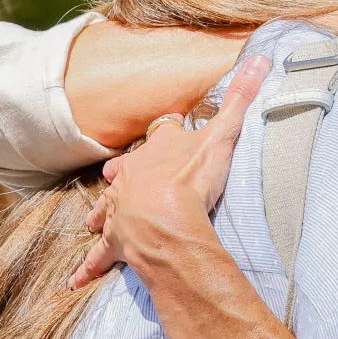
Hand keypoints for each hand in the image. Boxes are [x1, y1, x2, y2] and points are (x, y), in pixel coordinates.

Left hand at [69, 55, 270, 288]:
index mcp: (153, 152)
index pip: (159, 138)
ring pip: (105, 210)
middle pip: (123, 173)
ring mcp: (119, 211)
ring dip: (100, 214)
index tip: (170, 133)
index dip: (167, 136)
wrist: (168, 218)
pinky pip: (99, 257)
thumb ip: (240, 98)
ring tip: (92, 221)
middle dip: (122, 177)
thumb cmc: (191, 176)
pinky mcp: (117, 243)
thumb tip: (262, 57)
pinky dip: (89, 267)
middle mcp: (130, 179)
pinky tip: (75, 281)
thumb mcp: (221, 133)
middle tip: (120, 179)